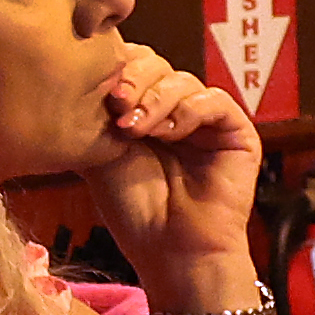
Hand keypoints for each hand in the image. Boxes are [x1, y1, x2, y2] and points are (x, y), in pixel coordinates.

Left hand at [85, 41, 264, 298]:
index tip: (93, 92)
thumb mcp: (101, 153)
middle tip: (115, 104)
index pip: (130, 65)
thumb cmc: (134, 209)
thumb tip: (79, 75)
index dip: (113, 69)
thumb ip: (94, 113)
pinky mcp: (235, 131)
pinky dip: (187, 111)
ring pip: (182, 79)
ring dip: (155, 99)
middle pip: (155, 63)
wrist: (170, 250)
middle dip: (132, 79)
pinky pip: (214, 100)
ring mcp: (205, 119)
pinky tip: (168, 133)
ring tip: (135, 128)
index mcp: (141, 109)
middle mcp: (173, 109)